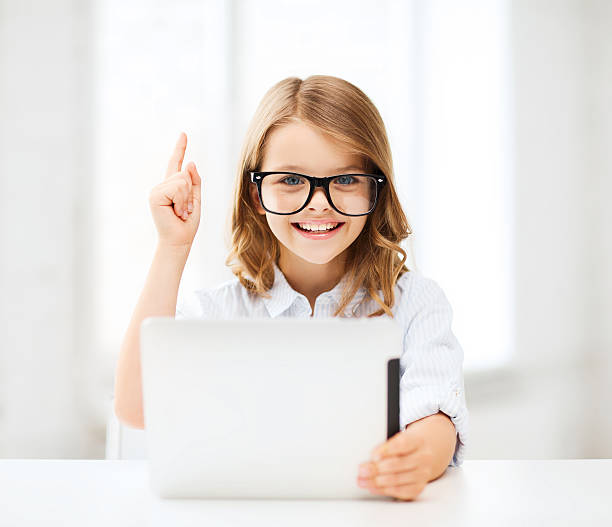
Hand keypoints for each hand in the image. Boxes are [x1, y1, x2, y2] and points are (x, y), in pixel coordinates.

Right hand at [149, 132, 201, 247]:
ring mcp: (157, 189)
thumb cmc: (187, 224)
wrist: (179, 240)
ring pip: (182, 181)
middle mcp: (163, 185)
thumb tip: (190, 162)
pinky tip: (176, 212)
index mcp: (173, 186)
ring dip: (186, 200)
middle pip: (185, 174)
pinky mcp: (155, 195)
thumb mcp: (196, 200)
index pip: (176, 163)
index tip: (183, 134)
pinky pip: (177, 188)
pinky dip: (182, 202)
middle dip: (190, 194)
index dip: (180, 148)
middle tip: (185, 210)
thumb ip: (194, 181)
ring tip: (180, 212)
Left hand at [356, 425, 434, 500]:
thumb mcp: (400, 438)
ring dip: (376, 481)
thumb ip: (387, 446)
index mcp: (418, 441)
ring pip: (397, 480)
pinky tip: (373, 487)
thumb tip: (370, 459)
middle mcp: (423, 458)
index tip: (373, 456)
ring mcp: (423, 474)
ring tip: (362, 480)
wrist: (427, 452)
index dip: (387, 451)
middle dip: (376, 469)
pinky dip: (384, 490)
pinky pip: (400, 491)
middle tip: (362, 470)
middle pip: (398, 464)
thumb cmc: (408, 445)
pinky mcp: (418, 487)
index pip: (402, 444)